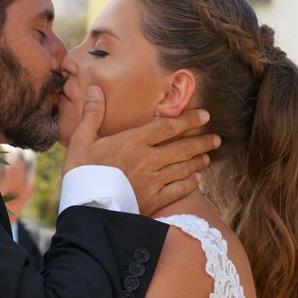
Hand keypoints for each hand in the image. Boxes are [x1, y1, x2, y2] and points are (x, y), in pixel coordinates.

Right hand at [63, 86, 220, 215]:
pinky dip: (191, 184)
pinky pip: (179, 190)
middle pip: (182, 148)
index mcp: (133, 142)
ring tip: (208, 156)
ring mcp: (153, 181)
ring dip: (198, 161)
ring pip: (184, 168)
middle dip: (201, 141)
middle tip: (216, 138)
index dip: (188, 120)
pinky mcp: (154, 200)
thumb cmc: (82, 172)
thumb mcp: (81, 140)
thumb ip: (92, 114)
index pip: (167, 127)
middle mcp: (148, 160)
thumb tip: (95, 89)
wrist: (85, 208)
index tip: (204, 115)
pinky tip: (197, 181)